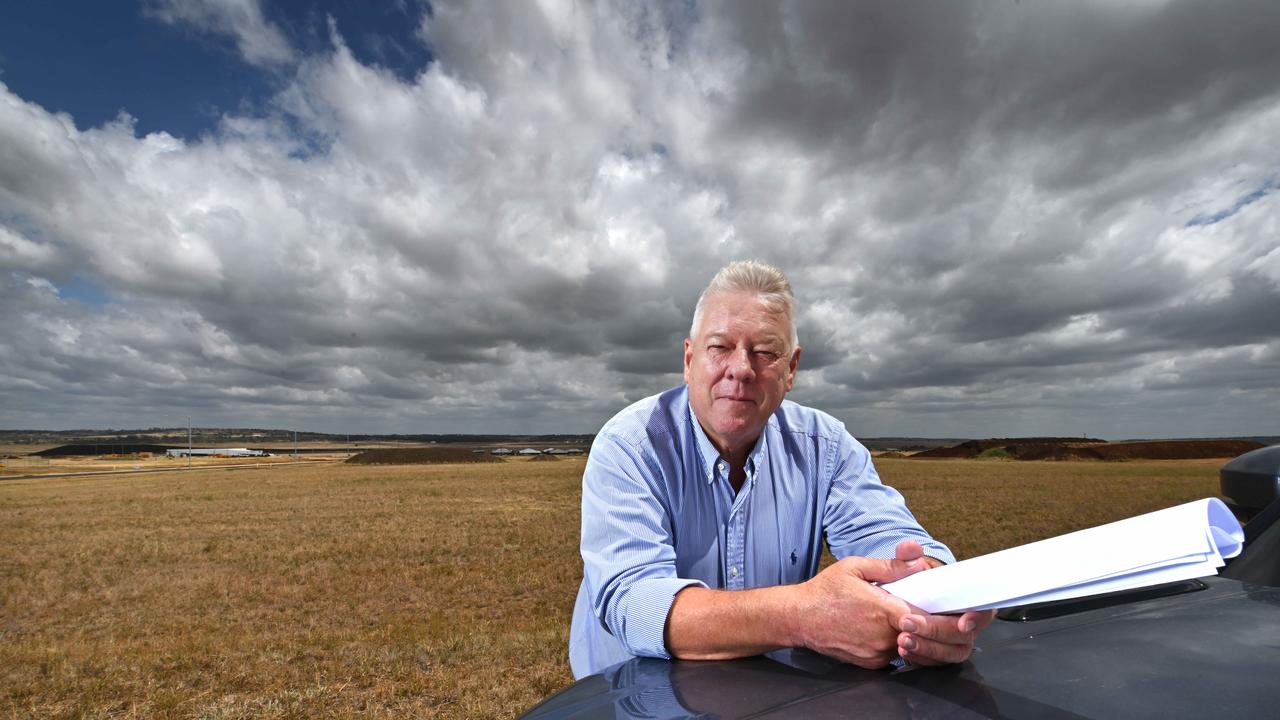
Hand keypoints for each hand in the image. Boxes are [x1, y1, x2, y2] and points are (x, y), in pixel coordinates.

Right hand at [795, 547, 928, 668]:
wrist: (799, 618)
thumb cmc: (825, 591)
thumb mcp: (855, 567)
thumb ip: (890, 566)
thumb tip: (917, 562)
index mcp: (883, 609)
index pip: (926, 617)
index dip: (937, 612)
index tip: (939, 606)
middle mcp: (883, 636)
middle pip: (921, 632)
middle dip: (924, 621)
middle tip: (917, 607)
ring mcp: (878, 653)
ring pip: (909, 643)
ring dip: (909, 632)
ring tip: (895, 616)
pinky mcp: (872, 664)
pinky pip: (895, 653)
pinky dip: (895, 642)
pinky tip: (881, 628)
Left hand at [890, 541, 994, 665]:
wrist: (907, 596)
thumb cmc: (917, 579)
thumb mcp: (911, 564)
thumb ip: (908, 556)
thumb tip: (909, 548)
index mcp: (968, 599)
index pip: (984, 610)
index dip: (977, 618)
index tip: (963, 622)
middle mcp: (965, 623)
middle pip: (962, 636)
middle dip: (937, 632)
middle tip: (909, 624)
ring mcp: (953, 641)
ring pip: (949, 653)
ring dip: (927, 649)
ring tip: (902, 641)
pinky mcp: (937, 652)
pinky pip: (934, 662)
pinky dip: (919, 658)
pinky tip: (903, 651)